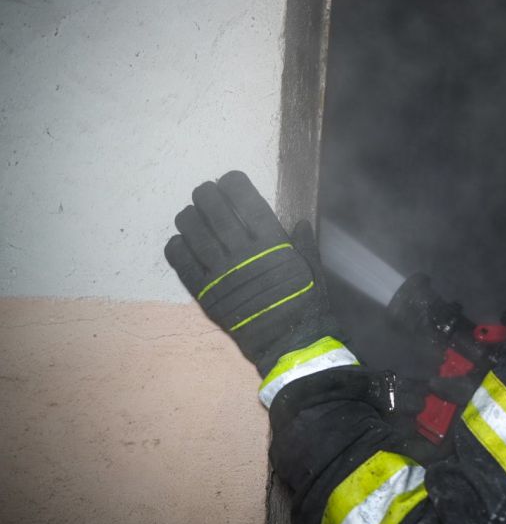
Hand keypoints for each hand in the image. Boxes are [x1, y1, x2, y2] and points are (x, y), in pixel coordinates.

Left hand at [165, 171, 336, 375]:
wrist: (290, 343)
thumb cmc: (307, 304)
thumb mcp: (312, 269)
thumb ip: (303, 244)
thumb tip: (298, 223)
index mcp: (272, 241)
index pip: (245, 199)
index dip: (233, 183)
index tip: (229, 180)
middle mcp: (243, 250)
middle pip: (213, 209)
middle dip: (206, 194)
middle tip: (205, 193)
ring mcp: (221, 271)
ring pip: (192, 230)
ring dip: (188, 216)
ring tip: (190, 215)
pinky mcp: (205, 292)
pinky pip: (180, 261)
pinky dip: (176, 246)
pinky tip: (179, 241)